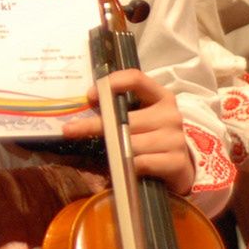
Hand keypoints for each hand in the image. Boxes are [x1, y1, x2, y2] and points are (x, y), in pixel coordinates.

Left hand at [63, 69, 193, 194]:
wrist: (179, 168)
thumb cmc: (152, 140)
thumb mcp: (141, 120)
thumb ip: (121, 111)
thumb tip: (87, 105)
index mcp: (161, 97)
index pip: (137, 79)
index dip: (112, 83)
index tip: (90, 96)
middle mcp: (170, 114)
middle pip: (127, 117)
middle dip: (96, 125)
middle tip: (70, 129)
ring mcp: (176, 138)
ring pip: (132, 143)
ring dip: (116, 151)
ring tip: (109, 156)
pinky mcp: (177, 162)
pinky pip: (142, 163)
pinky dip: (130, 167)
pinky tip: (129, 170)